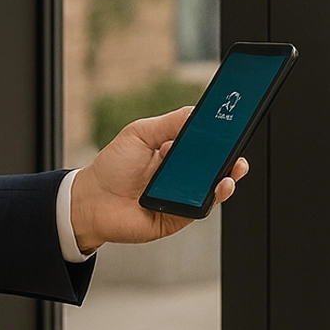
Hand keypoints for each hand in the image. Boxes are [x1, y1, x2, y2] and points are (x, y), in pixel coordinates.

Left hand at [69, 106, 248, 253]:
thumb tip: (197, 112)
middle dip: (232, 156)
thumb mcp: (140, 134)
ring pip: (215, 187)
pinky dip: (214, 197)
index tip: (235, 124)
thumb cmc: (112, 167)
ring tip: (233, 167)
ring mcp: (183, 196)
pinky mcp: (180, 217)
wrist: (91, 201)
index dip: (221, 136)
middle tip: (238, 147)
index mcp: (174, 152)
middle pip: (215, 165)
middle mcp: (182, 175)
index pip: (205, 143)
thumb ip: (170, 123)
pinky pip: (203, 208)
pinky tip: (218, 186)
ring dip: (229, 177)